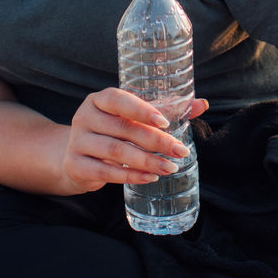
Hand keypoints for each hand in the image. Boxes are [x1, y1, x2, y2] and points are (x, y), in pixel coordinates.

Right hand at [56, 89, 205, 193]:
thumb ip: (167, 109)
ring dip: (146, 161)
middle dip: (155, 141)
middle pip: (122, 128)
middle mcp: (84, 117)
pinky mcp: (75, 164)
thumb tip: (203, 104)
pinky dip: (130, 176)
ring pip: (115, 151)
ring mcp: (77, 141)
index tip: (165, 122)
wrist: (76, 156)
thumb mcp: (135, 118)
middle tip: (180, 151)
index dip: (141, 110)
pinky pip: (105, 171)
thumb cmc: (112, 131)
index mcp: (98, 100)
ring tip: (170, 168)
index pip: (117, 99)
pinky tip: (150, 178)